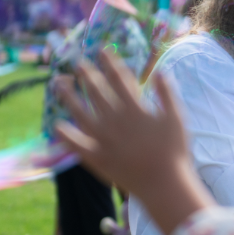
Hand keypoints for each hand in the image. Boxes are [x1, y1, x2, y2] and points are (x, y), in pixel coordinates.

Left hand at [55, 51, 208, 234]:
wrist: (163, 184)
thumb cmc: (174, 151)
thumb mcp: (177, 118)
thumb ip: (167, 94)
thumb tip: (160, 71)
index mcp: (135, 109)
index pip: (119, 79)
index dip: (109, 62)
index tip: (101, 50)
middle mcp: (115, 120)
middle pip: (97, 91)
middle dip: (87, 74)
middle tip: (78, 62)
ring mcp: (103, 139)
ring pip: (80, 112)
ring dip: (68, 96)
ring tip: (59, 82)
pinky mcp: (96, 158)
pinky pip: (75, 144)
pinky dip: (65, 135)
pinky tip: (56, 126)